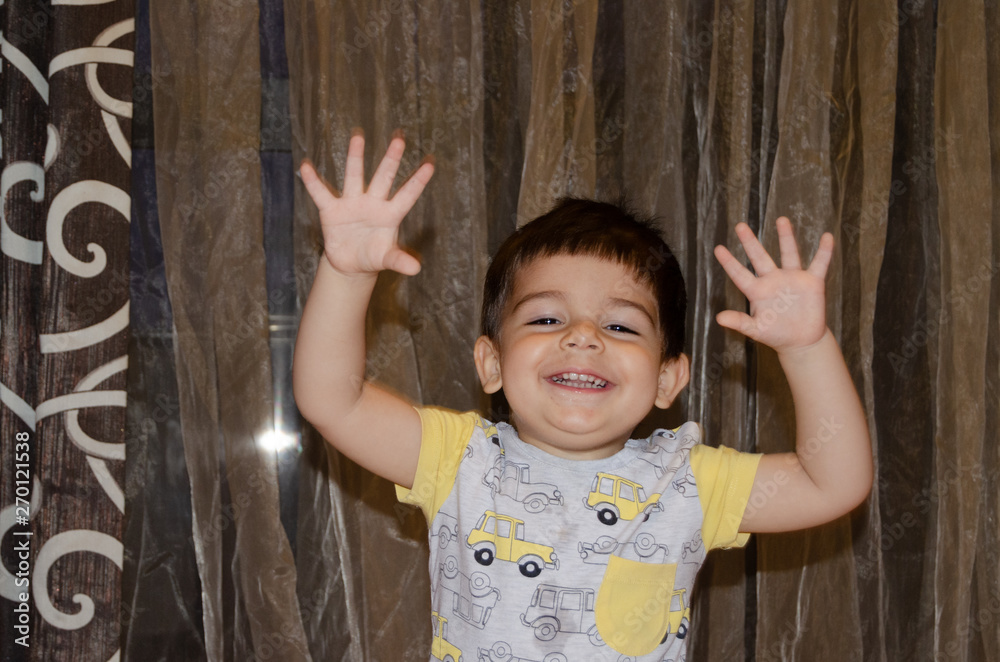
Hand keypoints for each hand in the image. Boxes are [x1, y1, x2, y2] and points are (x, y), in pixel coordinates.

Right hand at [300, 133, 433, 275]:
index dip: (418, 181)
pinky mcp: (332, 210)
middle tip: (400, 138)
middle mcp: (373, 203)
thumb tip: (416, 269)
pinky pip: (321, 194)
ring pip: (354, 176)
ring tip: (358, 135)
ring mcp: (352, 204)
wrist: (350, 263)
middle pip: (383, 178)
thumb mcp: (386, 259)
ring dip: (355, 157)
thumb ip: (399, 261)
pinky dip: (313, 182)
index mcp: (390, 215)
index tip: (431, 163)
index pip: (407, 195)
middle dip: (391, 159)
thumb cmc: (373, 256)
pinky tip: (306, 167)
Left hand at [713, 217, 832, 352]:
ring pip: (789, 254)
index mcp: (757, 291)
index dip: (729, 262)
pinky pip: (819, 264)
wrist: (801, 340)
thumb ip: (739, 322)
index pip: (740, 274)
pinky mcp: (812, 282)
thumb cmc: (776, 334)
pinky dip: (824, 252)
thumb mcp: (756, 330)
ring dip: (786, 237)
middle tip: (739, 226)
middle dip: (750, 242)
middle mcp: (773, 280)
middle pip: (760, 257)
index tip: (718, 248)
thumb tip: (718, 318)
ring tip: (781, 220)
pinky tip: (827, 237)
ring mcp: (792, 279)